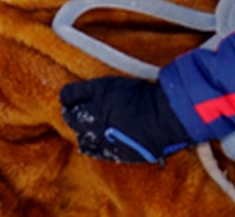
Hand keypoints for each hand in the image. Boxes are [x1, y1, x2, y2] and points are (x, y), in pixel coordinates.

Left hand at [60, 76, 191, 163]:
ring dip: (81, 131)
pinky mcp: (110, 150)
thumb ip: (100, 89)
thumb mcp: (121, 83)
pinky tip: (96, 141)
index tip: (70, 97)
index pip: (70, 95)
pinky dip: (92, 145)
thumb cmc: (149, 95)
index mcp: (98, 92)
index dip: (69, 96)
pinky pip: (93, 150)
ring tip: (87, 129)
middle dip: (71, 114)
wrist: (166, 118)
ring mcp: (101, 135)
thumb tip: (88, 93)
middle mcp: (95, 114)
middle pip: (71, 117)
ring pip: (80, 136)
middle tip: (74, 113)